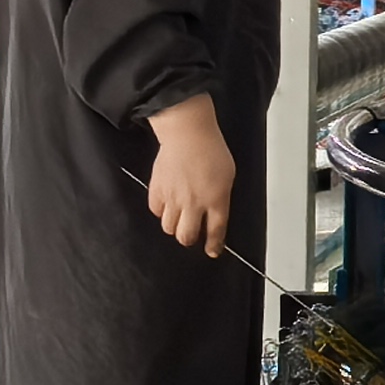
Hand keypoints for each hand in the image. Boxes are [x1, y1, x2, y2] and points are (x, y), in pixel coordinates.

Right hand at [143, 94, 238, 256]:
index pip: (215, 231)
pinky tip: (167, 204)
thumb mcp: (228, 176)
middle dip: (189, 239)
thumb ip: (221, 198)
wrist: (188, 133)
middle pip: (186, 237)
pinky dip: (161, 211)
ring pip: (169, 228)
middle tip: (192, 232)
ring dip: (175, 225)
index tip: (212, 251)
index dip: (213, 245)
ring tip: (179, 216)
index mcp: (216, 199)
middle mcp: (194, 203)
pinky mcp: (157, 190)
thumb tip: (215, 213)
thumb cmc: (210, 149)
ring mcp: (174, 198)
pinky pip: (156, 212)